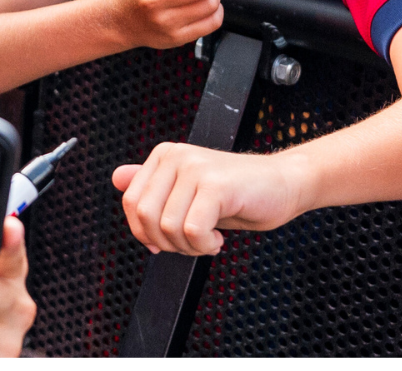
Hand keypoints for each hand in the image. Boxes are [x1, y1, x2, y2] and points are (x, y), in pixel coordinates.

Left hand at [112, 145, 302, 255]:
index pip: (131, 203)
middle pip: (145, 216)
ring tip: (208, 240)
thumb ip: (153, 185)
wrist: (285, 184)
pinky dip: (204, 246)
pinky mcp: (215, 185)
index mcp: (164, 155)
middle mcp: (175, 156)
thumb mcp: (189, 191)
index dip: (145, 232)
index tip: (169, 241)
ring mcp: (194, 168)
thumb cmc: (239, 194)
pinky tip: (218, 240)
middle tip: (193, 243)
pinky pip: (192, 230)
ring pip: (168, 226)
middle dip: (167, 242)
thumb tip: (116, 177)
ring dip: (189, 247)